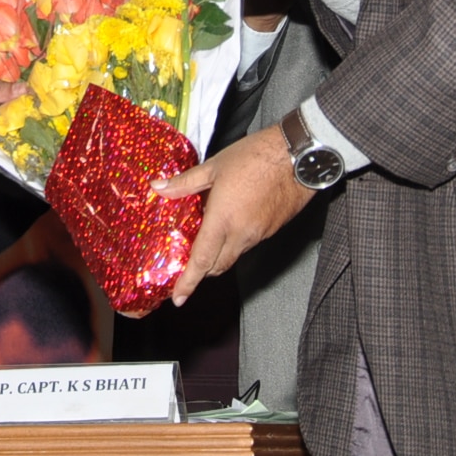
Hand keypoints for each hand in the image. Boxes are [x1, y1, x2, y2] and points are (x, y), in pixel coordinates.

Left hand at [151, 125, 316, 304]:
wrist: (298, 156)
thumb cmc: (255, 157)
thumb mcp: (214, 167)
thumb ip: (184, 183)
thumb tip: (157, 187)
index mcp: (223, 220)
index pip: (202, 260)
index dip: (188, 281)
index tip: (179, 298)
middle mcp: (241, 234)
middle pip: (218, 265)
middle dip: (201, 271)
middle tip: (186, 269)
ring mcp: (259, 234)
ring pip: (233, 255)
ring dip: (218, 255)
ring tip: (205, 240)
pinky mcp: (271, 229)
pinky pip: (247, 243)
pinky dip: (234, 242)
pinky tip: (228, 224)